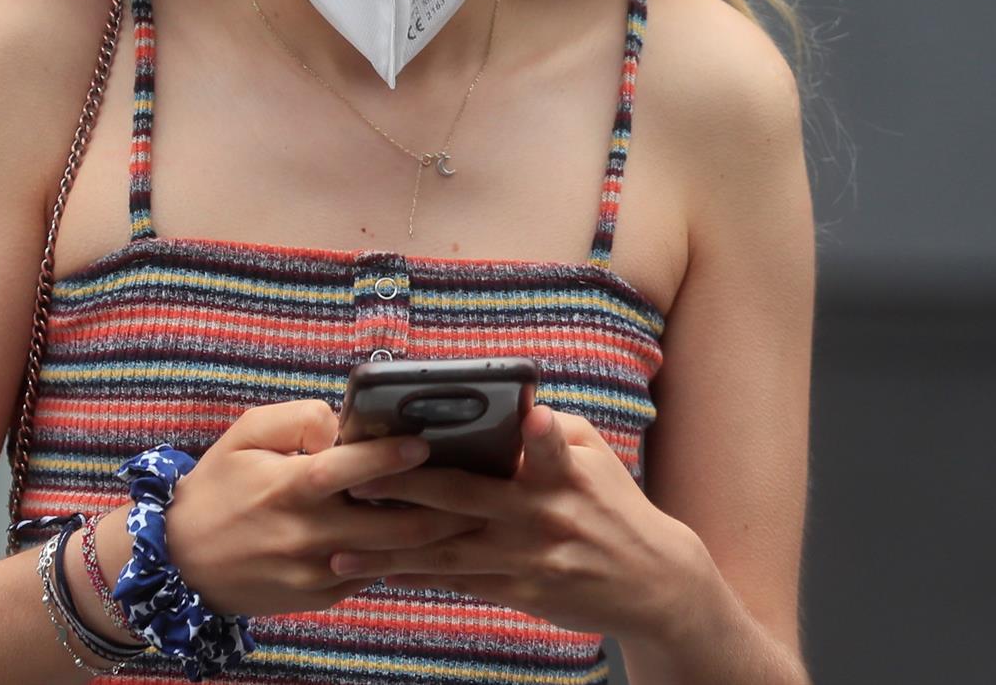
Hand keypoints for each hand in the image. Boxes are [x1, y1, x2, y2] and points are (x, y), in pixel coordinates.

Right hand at [163, 400, 483, 618]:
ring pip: (389, 556)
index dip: (390, 457)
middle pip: (389, 524)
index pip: (349, 470)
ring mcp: (316, 571)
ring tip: (470, 518)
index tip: (425, 445)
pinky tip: (428, 542)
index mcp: (289, 487)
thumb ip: (296, 419)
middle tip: (477, 490)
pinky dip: (399, 558)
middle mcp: (308, 533)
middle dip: (440, 509)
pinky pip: (370, 574)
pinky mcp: (320, 597)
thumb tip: (341, 424)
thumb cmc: (217, 488)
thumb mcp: (244, 436)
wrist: (182, 564)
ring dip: (433, 540)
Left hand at [322, 404, 709, 640]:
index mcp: (566, 474)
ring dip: (392, 551)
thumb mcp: (596, 456)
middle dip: (407, 490)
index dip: (542, 433)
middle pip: (467, 500)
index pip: (554, 447)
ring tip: (342, 547)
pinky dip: (419, 577)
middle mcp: (544, 516)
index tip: (532, 417)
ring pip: (449, 552)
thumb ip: (550, 429)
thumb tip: (506, 403)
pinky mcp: (522, 592)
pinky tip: (378, 573)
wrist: (653, 583)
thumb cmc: (613, 504)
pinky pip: (460, 582)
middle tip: (356, 480)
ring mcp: (530, 558)